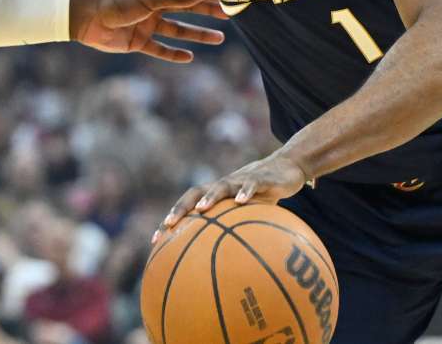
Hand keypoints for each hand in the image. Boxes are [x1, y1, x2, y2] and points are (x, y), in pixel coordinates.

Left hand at [71, 0, 227, 62]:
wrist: (87, 19)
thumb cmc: (117, 1)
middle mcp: (153, 4)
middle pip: (187, 9)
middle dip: (207, 14)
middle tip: (229, 18)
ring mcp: (147, 23)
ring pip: (178, 30)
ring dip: (197, 34)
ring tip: (218, 39)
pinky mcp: (139, 41)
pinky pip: (160, 48)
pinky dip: (174, 53)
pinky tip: (189, 56)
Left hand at [152, 152, 308, 243]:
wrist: (285, 169)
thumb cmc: (262, 197)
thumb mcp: (250, 217)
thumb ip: (238, 236)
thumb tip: (228, 272)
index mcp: (216, 197)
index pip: (187, 207)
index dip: (172, 221)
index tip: (155, 240)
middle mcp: (222, 187)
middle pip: (195, 193)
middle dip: (181, 208)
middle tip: (169, 223)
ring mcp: (240, 181)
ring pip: (220, 185)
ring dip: (210, 196)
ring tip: (202, 209)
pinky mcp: (260, 179)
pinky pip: (251, 184)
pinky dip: (245, 191)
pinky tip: (241, 202)